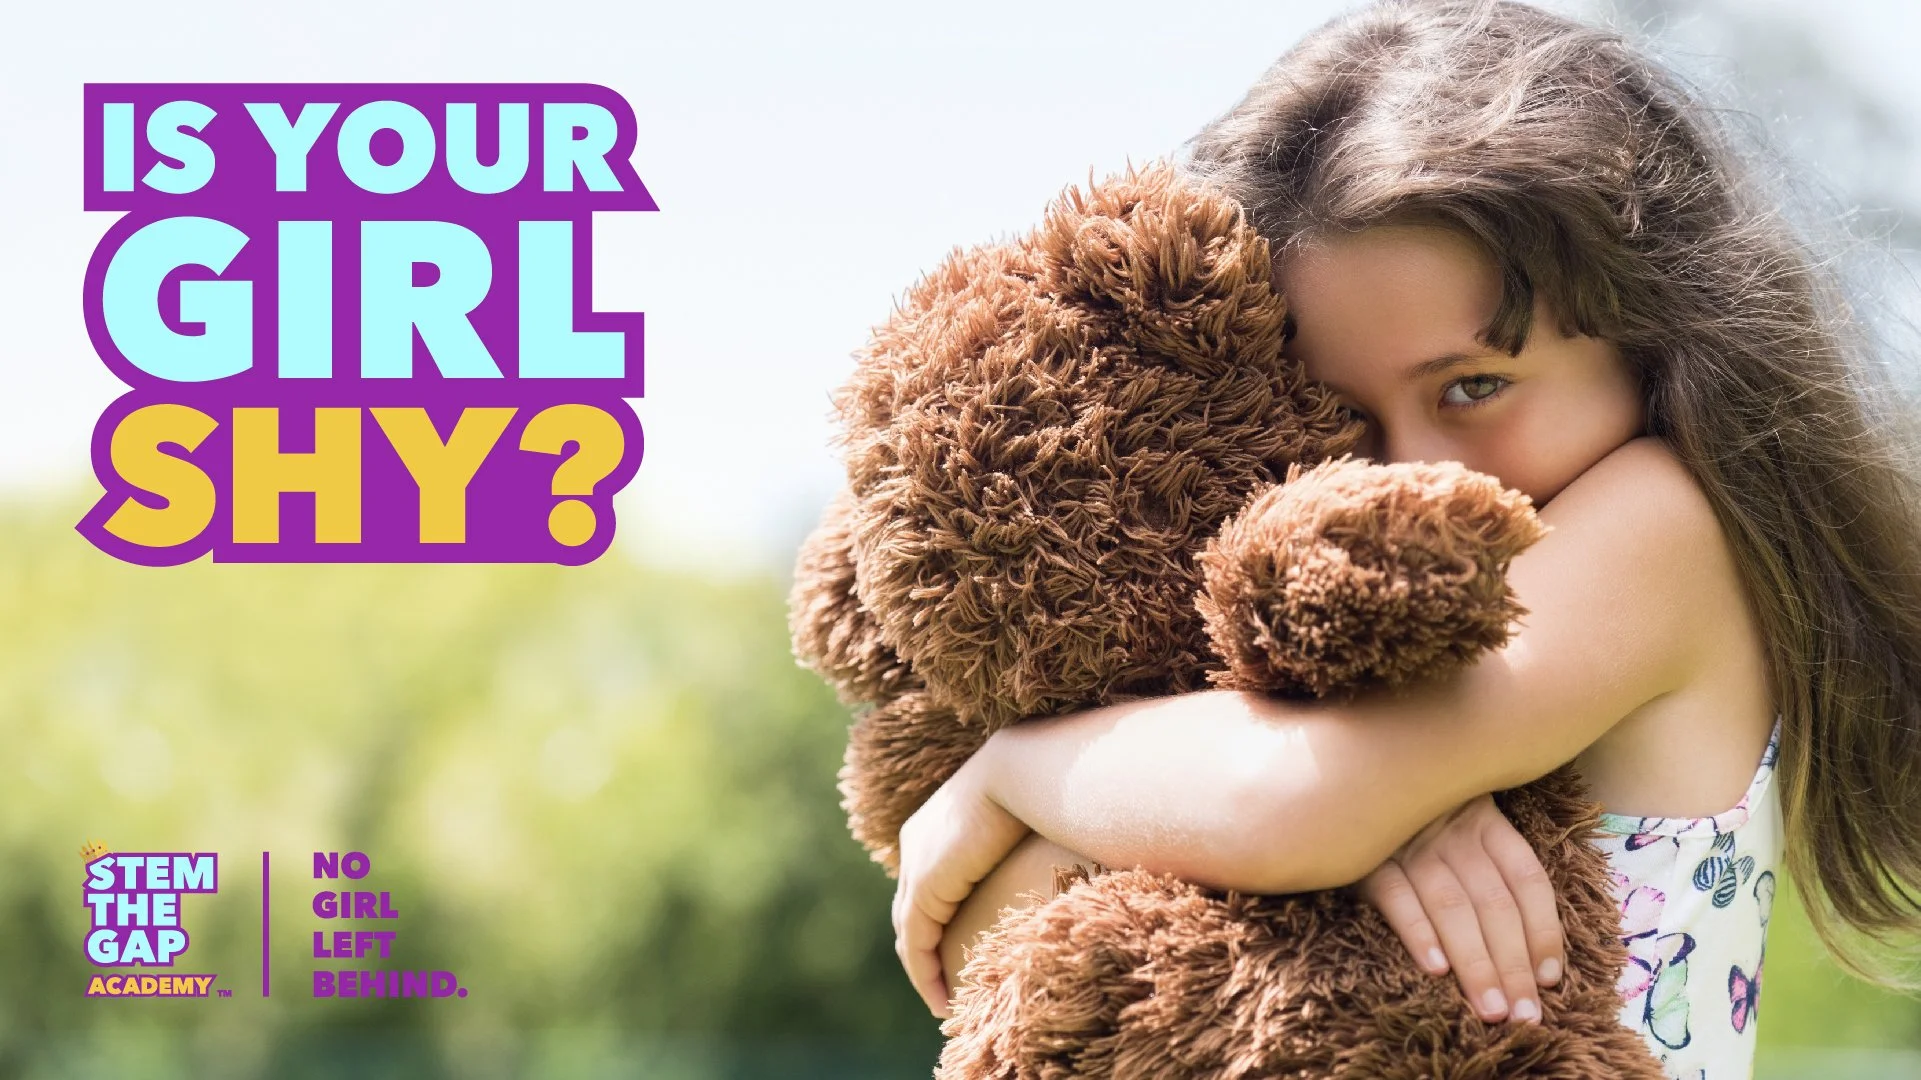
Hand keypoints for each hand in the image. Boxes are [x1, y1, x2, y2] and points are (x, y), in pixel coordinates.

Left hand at [892, 749, 1030, 1018]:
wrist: (1028, 772)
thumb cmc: (1047, 787)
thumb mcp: (1031, 816)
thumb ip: (1031, 837)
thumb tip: (1065, 844)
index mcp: (937, 823)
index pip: (927, 881)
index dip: (938, 918)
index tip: (957, 951)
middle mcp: (917, 843)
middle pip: (912, 908)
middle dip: (925, 950)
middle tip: (945, 986)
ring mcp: (916, 864)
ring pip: (910, 931)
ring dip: (923, 971)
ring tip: (944, 1003)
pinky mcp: (925, 888)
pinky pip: (916, 942)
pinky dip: (924, 975)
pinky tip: (942, 1001)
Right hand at [1358, 792, 1563, 1023]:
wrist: (1352, 787)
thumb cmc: (1417, 818)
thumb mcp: (1461, 823)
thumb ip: (1492, 868)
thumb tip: (1530, 947)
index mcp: (1484, 823)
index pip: (1527, 880)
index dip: (1544, 931)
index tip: (1549, 980)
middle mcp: (1453, 833)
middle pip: (1494, 904)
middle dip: (1514, 964)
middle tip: (1525, 1016)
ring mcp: (1410, 845)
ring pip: (1453, 908)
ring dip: (1476, 963)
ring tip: (1492, 1009)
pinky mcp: (1368, 859)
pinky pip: (1397, 898)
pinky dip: (1419, 933)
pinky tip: (1436, 969)